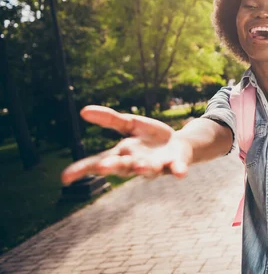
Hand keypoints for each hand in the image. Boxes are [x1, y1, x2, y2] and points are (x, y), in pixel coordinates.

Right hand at [61, 106, 192, 184]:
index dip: (83, 169)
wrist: (180, 144)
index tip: (65, 177)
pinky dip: (179, 171)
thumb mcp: (130, 125)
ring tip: (141, 165)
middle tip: (102, 167)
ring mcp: (158, 166)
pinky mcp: (176, 164)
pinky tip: (181, 173)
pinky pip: (177, 169)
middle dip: (114, 167)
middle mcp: (137, 163)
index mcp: (123, 154)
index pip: (99, 162)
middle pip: (123, 167)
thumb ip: (110, 119)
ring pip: (149, 170)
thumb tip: (83, 110)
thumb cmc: (150, 137)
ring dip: (144, 169)